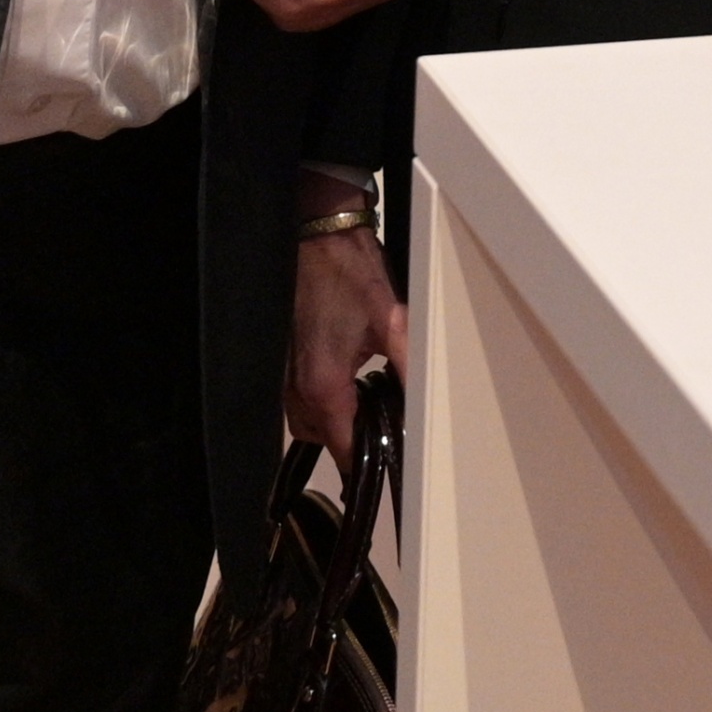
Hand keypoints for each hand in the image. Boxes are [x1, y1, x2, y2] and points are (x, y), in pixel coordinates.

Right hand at [285, 219, 403, 461]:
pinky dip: (322, 400)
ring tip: (367, 409)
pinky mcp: (286, 358)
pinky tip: (348, 385)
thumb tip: (424, 400)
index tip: (381, 472)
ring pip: (307, 420)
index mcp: (324, 385)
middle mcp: (297, 386)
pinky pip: (300, 397)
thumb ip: (410, 367)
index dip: (366, 463)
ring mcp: (286, 373)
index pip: (343, 447)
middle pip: (322, 439)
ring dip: (334, 421)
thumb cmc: (349, 275)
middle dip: (350, 441)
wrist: (320, 238)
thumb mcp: (391, 323)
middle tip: (381, 433)